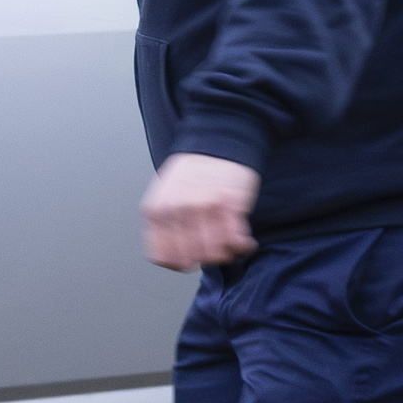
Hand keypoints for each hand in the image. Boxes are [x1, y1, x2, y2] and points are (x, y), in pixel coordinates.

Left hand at [141, 153, 259, 270]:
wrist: (217, 139)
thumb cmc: (192, 171)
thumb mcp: (163, 196)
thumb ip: (163, 224)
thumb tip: (174, 258)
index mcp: (156, 210)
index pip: (162, 257)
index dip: (178, 263)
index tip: (190, 259)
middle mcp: (177, 210)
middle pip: (189, 260)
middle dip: (203, 259)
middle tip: (213, 250)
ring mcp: (204, 208)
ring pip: (213, 255)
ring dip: (225, 254)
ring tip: (230, 246)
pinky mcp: (230, 204)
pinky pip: (236, 241)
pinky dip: (243, 246)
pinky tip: (245, 241)